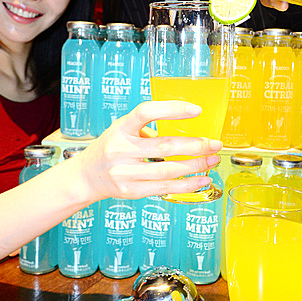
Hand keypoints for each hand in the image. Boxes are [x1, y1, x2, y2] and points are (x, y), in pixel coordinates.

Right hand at [74, 101, 221, 201]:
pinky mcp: (132, 191)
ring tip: (212, 160)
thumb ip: (148, 126)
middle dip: (196, 145)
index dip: (172, 109)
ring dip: (196, 165)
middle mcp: (121, 150)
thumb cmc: (111, 148)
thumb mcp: (122, 129)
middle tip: (215, 143)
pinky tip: (202, 179)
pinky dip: (188, 184)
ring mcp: (125, 172)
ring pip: (169, 170)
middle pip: (165, 146)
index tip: (196, 110)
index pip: (146, 112)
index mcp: (120, 128)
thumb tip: (189, 126)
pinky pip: (165, 188)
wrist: (87, 176)